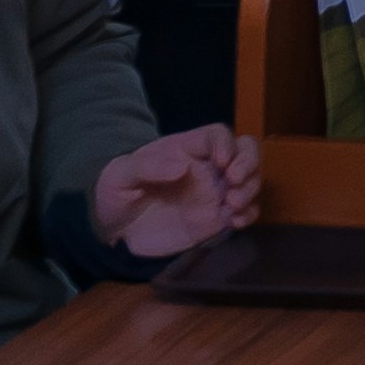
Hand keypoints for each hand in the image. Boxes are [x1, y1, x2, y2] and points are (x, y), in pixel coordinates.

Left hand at [90, 127, 258, 260]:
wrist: (114, 229)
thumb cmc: (117, 192)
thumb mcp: (120, 176)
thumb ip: (146, 168)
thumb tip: (182, 167)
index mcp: (187, 150)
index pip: (217, 135)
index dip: (225, 144)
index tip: (222, 162)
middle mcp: (208, 167)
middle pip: (246, 150)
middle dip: (249, 162)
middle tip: (236, 181)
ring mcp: (215, 193)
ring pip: (251, 180)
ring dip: (251, 189)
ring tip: (233, 205)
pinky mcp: (217, 219)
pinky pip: (244, 212)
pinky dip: (248, 215)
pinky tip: (236, 222)